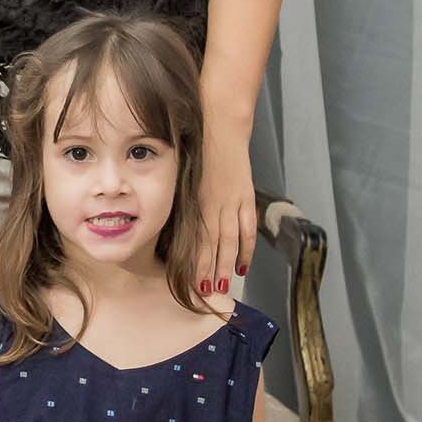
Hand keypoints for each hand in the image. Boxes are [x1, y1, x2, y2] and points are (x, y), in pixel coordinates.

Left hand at [195, 123, 255, 297]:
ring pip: (230, 240)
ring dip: (226, 265)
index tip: (191, 284)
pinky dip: (246, 248)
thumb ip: (180, 203)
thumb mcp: (181, 177)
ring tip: (222, 286)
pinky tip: (242, 266)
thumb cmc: (195, 151)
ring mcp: (232, 201)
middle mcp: (213, 205)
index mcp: (195, 201)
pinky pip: (247, 227)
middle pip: (212, 245)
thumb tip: (174, 230)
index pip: (195, 240)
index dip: (194, 264)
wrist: (219, 128)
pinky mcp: (246, 196)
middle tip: (205, 294)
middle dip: (208, 271)